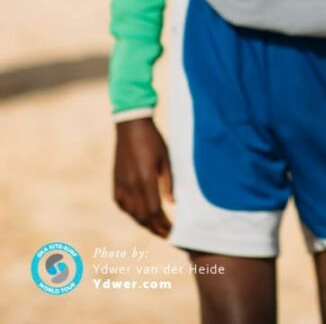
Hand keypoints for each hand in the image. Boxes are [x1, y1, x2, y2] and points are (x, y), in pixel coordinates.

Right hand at [113, 117, 172, 236]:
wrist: (131, 127)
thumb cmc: (153, 141)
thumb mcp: (167, 159)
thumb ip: (169, 182)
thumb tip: (173, 204)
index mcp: (145, 179)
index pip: (154, 211)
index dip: (163, 224)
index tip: (173, 231)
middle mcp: (130, 185)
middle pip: (142, 216)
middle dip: (155, 228)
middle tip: (167, 235)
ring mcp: (121, 185)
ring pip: (132, 212)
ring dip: (145, 223)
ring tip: (157, 228)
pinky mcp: (115, 183)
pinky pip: (123, 205)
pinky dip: (133, 213)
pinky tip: (141, 216)